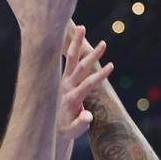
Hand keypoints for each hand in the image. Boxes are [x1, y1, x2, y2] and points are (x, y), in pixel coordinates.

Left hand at [58, 25, 112, 141]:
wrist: (49, 128)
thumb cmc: (65, 130)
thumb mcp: (73, 131)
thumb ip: (81, 124)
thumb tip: (88, 117)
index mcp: (71, 98)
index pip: (87, 84)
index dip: (99, 76)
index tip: (111, 66)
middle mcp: (65, 87)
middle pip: (80, 67)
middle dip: (92, 56)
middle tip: (104, 43)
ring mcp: (62, 81)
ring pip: (71, 59)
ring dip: (77, 43)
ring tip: (82, 27)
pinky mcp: (61, 79)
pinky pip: (66, 61)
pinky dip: (69, 48)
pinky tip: (72, 35)